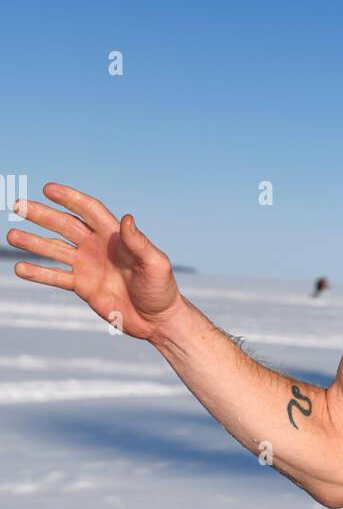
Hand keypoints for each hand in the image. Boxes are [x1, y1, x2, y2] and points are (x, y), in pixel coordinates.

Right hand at [7, 182, 183, 339]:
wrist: (156, 320)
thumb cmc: (161, 289)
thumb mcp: (156, 264)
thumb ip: (139, 243)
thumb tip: (127, 219)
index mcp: (115, 236)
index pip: (89, 210)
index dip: (70, 199)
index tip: (48, 188)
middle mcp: (97, 246)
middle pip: (65, 225)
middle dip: (42, 215)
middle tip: (18, 205)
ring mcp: (87, 265)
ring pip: (55, 249)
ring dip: (33, 242)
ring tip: (12, 235)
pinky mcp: (82, 286)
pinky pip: (56, 277)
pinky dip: (38, 273)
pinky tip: (19, 268)